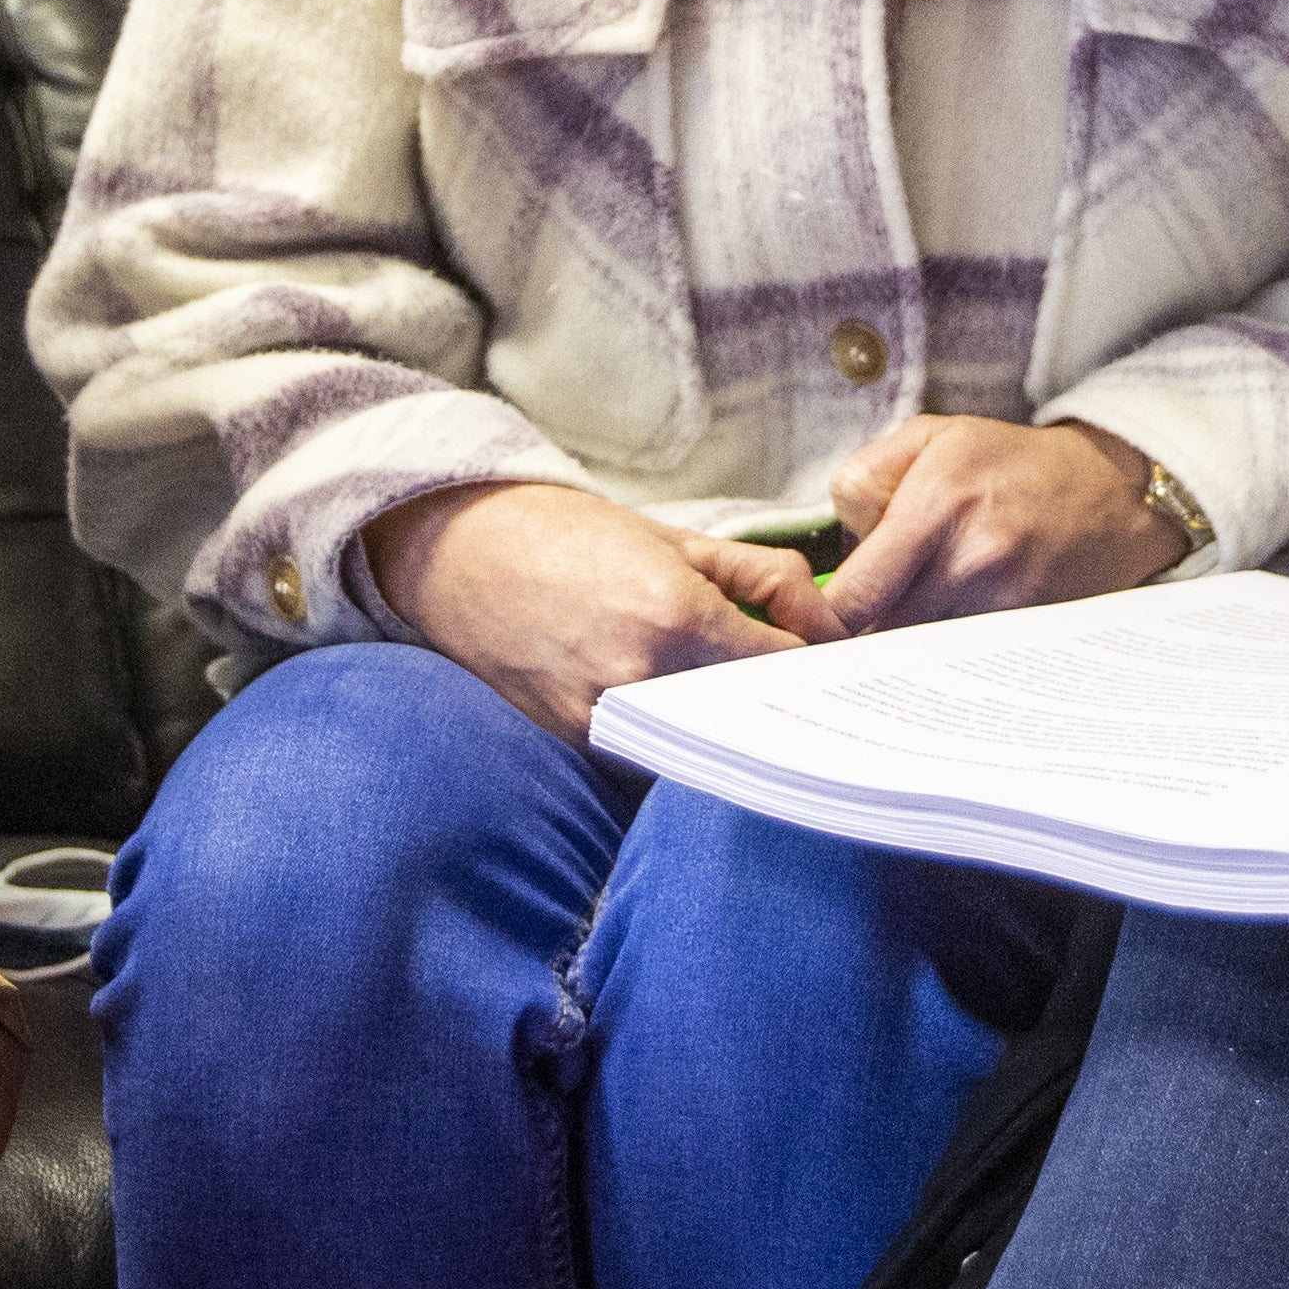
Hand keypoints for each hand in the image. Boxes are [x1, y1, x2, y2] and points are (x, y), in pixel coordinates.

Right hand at [361, 481, 836, 741]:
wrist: (460, 551)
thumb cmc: (568, 534)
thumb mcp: (681, 540)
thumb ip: (764, 579)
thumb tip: (826, 627)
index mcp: (677, 619)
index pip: (783, 668)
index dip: (814, 664)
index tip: (828, 660)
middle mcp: (643, 679)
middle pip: (751, 714)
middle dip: (777, 700)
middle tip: (795, 682)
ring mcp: (605, 720)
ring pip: (706, 743)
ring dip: (730, 724)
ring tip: (738, 690)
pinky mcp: (576, 741)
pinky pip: (654, 754)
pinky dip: (679, 736)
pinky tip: (683, 704)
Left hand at [823, 418, 1190, 629]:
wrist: (1110, 491)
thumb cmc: (1009, 462)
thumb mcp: (930, 437)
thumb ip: (865, 477)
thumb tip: (837, 546)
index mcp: (937, 504)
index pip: (856, 596)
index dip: (825, 620)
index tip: (814, 619)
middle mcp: (974, 559)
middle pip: (885, 637)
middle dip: (859, 639)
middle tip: (846, 635)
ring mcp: (1007, 602)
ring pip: (921, 657)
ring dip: (901, 650)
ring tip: (895, 632)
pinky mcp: (1029, 631)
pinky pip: (964, 662)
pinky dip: (944, 658)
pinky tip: (938, 643)